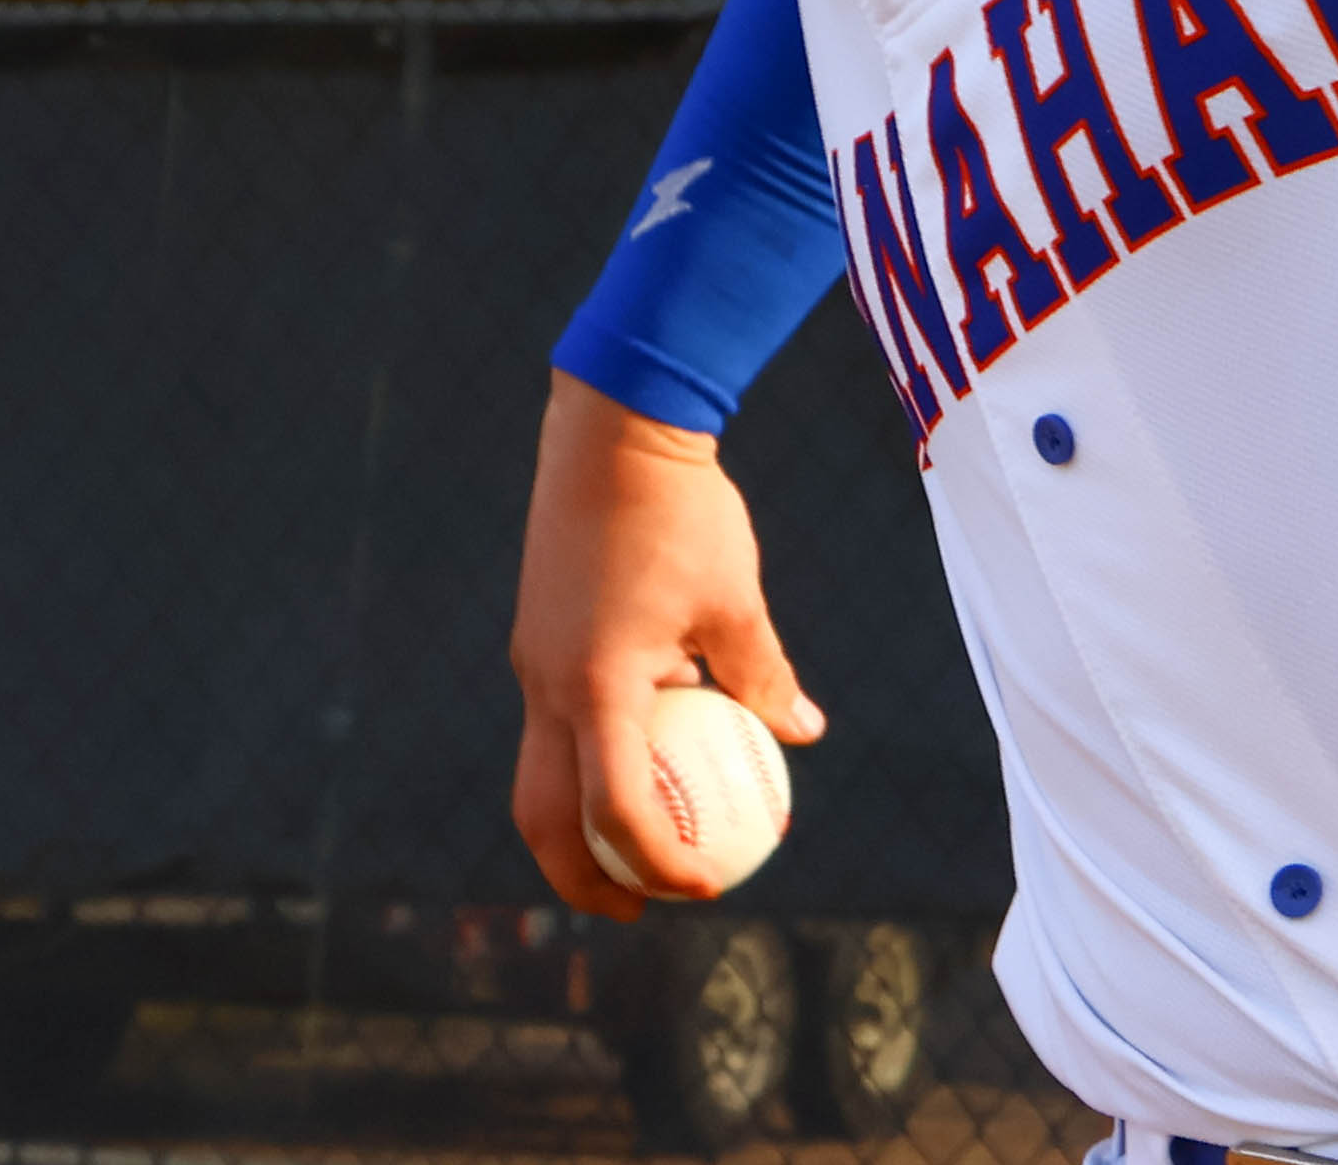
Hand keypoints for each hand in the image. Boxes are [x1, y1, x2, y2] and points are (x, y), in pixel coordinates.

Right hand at [508, 369, 825, 912]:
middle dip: (582, 876)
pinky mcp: (538, 637)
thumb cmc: (682, 511)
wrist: (611, 429)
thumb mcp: (737, 600)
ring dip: (581, 821)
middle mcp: (547, 684)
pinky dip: (594, 753)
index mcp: (595, 686)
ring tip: (642, 848)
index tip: (703, 889)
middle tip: (639, 908)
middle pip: (544, 814)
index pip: (615, 811)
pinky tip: (655, 746)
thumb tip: (803, 735)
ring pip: (542, 770)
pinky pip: (559, 718)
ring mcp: (534, 662)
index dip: (656, 864)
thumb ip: (765, 675)